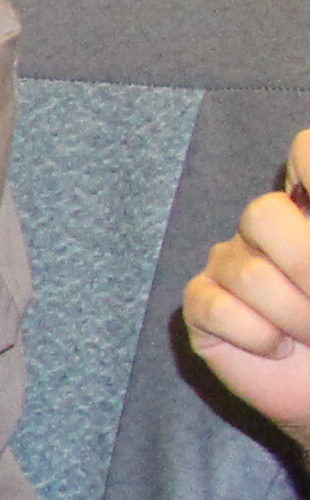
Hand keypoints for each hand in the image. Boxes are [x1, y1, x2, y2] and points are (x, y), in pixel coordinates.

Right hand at [181, 131, 309, 429]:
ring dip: (292, 314)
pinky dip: (256, 335)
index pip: (304, 152)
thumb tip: (299, 209)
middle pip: (261, 214)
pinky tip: (277, 347)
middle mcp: (267, 228)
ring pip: (245, 270)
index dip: (309, 166)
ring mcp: (229, 264)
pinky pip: (214, 308)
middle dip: (304, 266)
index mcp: (308, 208)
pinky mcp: (201, 305)